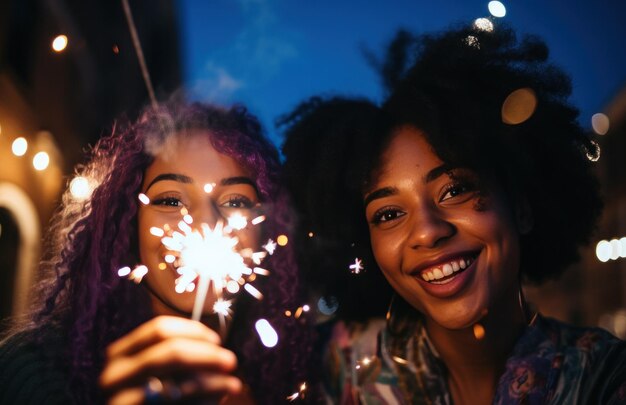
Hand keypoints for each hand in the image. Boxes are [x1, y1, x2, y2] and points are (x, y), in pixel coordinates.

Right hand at [99, 316, 242, 403]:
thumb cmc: (155, 401)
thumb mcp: (160, 375)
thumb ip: (181, 358)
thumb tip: (217, 348)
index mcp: (120, 354)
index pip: (159, 329)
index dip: (192, 331)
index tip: (217, 340)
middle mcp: (113, 374)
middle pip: (169, 352)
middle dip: (207, 355)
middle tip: (231, 361)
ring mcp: (119, 400)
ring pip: (176, 383)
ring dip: (212, 382)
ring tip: (233, 384)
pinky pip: (177, 403)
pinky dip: (204, 399)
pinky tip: (220, 397)